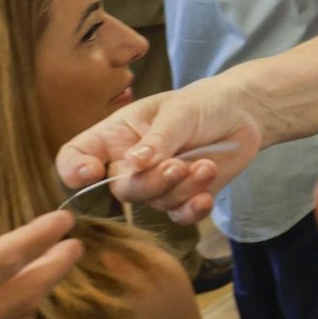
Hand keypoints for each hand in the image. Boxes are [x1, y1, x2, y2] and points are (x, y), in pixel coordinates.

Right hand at [56, 77, 263, 220]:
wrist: (243, 113)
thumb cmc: (202, 103)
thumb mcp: (179, 111)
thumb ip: (157, 139)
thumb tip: (132, 163)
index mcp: (116, 134)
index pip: (77, 155)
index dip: (73, 168)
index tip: (92, 171)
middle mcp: (129, 163)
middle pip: (122, 188)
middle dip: (151, 181)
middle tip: (179, 165)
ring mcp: (156, 183)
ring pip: (154, 202)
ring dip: (181, 189)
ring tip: (206, 165)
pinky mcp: (184, 198)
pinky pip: (178, 215)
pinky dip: (192, 210)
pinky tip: (207, 197)